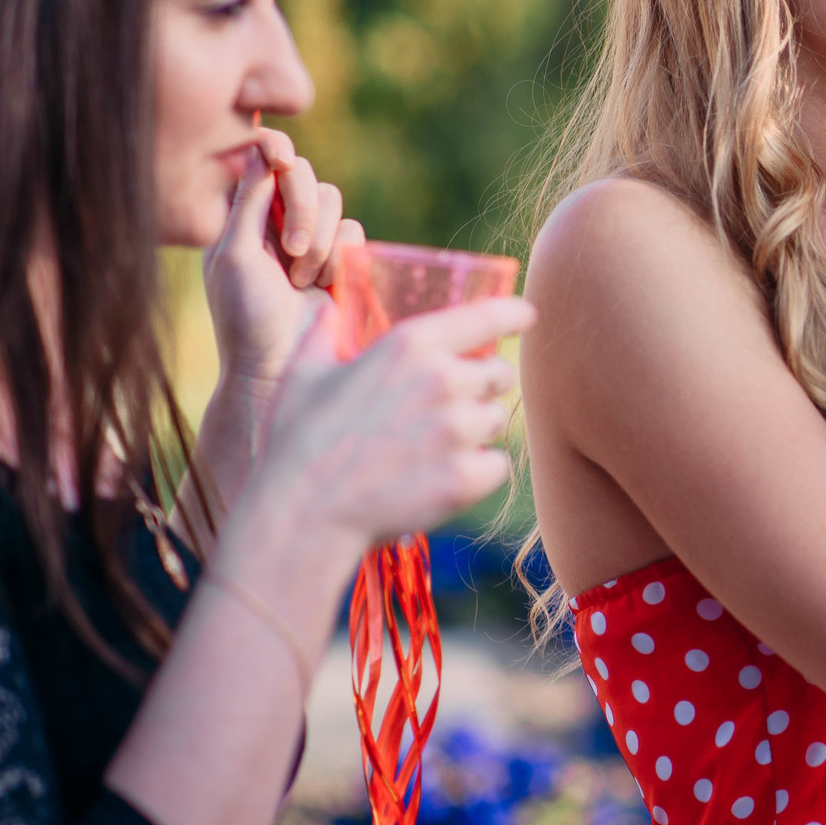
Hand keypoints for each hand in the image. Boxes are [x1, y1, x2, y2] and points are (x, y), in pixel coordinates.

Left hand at [205, 130, 362, 386]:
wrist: (280, 367)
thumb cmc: (245, 315)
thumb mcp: (234, 254)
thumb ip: (248, 199)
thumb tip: (264, 146)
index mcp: (238, 215)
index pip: (260, 159)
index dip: (274, 149)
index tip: (281, 159)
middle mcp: (274, 220)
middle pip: (303, 173)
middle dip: (303, 210)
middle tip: (292, 251)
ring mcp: (310, 237)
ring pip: (332, 201)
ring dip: (321, 242)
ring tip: (302, 281)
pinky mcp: (342, 257)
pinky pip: (353, 230)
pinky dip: (340, 259)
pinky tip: (323, 289)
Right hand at [239, 294, 532, 556]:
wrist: (301, 515)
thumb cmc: (298, 441)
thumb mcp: (304, 373)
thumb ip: (324, 334)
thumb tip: (326, 309)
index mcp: (411, 345)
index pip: (487, 316)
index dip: (513, 314)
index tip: (527, 316)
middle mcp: (444, 380)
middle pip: (499, 375)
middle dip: (480, 389)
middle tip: (444, 411)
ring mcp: (459, 430)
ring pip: (495, 422)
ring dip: (474, 433)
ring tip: (429, 450)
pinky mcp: (468, 477)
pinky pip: (497, 466)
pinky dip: (476, 474)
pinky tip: (437, 479)